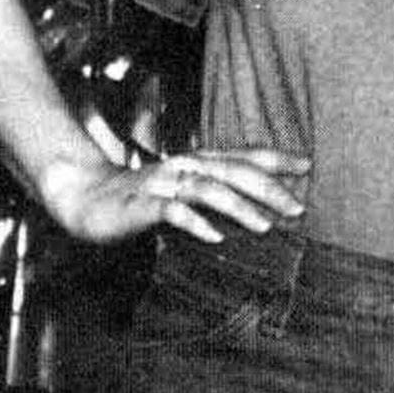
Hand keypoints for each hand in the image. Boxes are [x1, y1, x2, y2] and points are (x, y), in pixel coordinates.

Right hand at [41, 146, 309, 245]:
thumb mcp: (182, 189)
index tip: (308, 166)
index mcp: (197, 161)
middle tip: (298, 206)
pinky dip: (194, 222)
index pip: (242, 156)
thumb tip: (260, 205)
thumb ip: (215, 190)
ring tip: (266, 225)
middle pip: (232, 171)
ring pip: (207, 190)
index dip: (275, 159)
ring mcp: (163, 184)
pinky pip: (171, 212)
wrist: (85, 196)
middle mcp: (184, 167)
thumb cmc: (141, 196)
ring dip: (238, 206)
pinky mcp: (142, 205)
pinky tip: (214, 236)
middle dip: (268, 188)